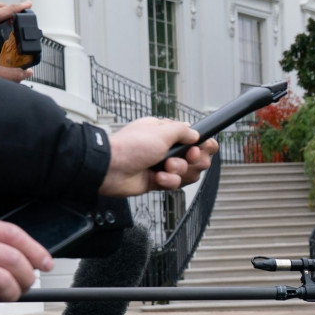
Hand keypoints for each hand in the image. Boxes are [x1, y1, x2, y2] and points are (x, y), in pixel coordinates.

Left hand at [101, 117, 217, 195]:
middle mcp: (167, 148)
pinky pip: (174, 184)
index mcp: (167, 133)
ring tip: (166, 167)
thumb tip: (195, 133)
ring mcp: (163, 165)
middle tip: (186, 157)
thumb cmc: (130, 147)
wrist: (111, 169)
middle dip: (192, 160)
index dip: (202, 145)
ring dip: (179, 171)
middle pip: (197, 158)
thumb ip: (183, 131)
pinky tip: (157, 177)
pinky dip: (168, 181)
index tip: (200, 148)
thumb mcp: (161, 131)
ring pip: (187, 172)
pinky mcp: (158, 181)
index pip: (195, 138)